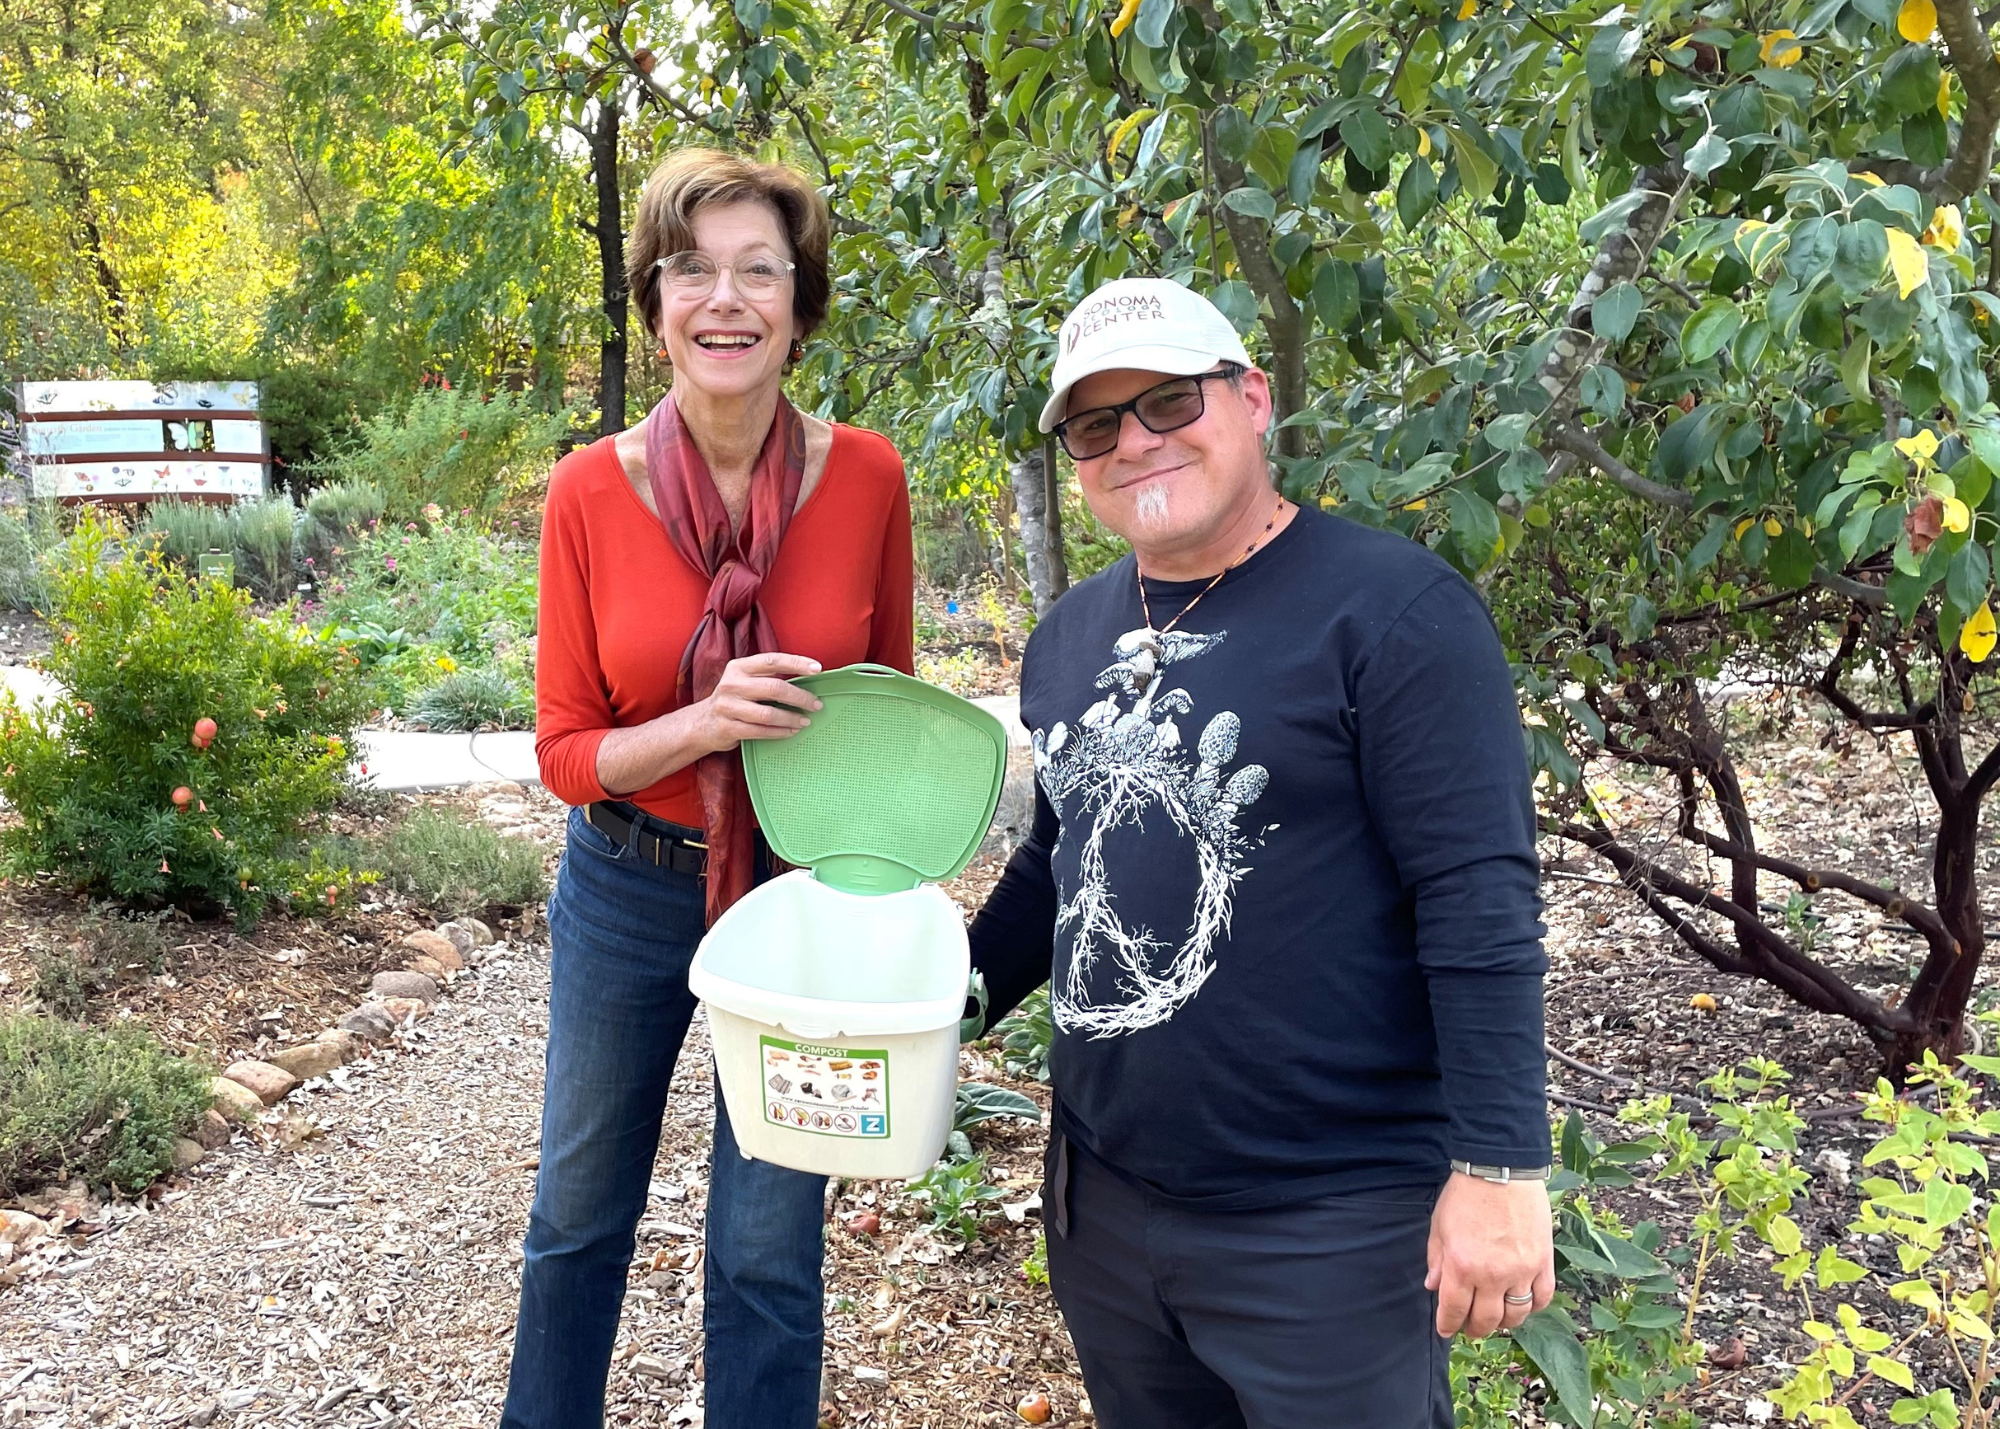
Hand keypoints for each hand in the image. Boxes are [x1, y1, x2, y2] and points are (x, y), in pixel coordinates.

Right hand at [693, 653, 823, 753]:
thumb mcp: (744, 681)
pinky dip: (780, 732)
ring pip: (769, 713)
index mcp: (739, 667)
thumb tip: (805, 678)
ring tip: (806, 720)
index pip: (772, 660)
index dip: (796, 663)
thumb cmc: (733, 700)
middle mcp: (732, 684)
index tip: (817, 668)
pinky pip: (761, 731)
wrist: (702, 723)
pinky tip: (792, 731)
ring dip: (792, 718)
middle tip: (816, 704)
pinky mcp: (728, 727)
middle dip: (800, 697)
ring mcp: (728, 707)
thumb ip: (767, 677)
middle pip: (774, 688)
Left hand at [1425, 1173, 1553, 1338]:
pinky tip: (1524, 1304)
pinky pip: (1542, 1298)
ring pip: (1516, 1316)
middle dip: (1475, 1328)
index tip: (1446, 1329)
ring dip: (1504, 1323)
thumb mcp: (1439, 1226)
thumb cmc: (1465, 1195)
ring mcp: (1521, 1271)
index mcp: (1462, 1266)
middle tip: (1471, 1325)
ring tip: (1496, 1317)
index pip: (1454, 1310)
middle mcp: (1492, 1275)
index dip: (1448, 1324)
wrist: (1501, 1170)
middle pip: (1486, 1320)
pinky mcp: (1544, 1262)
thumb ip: (1436, 1259)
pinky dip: (1533, 1306)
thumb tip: (1433, 1286)